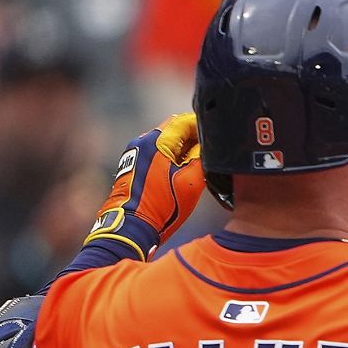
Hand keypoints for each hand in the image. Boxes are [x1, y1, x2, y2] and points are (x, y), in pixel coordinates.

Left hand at [84, 113, 202, 259]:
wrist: (132, 227)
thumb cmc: (163, 206)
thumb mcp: (191, 182)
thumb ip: (203, 158)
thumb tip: (210, 147)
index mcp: (156, 142)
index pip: (184, 121)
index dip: (202, 127)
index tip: (216, 138)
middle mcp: (142, 142)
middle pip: (174, 129)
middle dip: (194, 138)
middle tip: (211, 152)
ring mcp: (135, 153)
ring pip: (166, 141)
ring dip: (183, 148)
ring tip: (199, 163)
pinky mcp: (133, 165)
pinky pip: (157, 153)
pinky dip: (172, 157)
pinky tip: (183, 172)